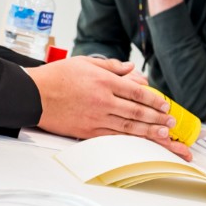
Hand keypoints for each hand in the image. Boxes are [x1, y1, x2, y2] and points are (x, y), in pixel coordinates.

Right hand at [30, 58, 181, 150]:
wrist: (34, 95)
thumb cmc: (57, 77)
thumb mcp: (85, 62)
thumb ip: (111, 66)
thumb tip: (129, 69)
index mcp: (104, 81)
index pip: (136, 92)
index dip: (154, 99)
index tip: (165, 104)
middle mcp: (103, 100)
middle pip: (137, 111)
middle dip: (157, 117)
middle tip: (171, 123)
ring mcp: (95, 118)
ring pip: (128, 126)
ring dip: (148, 131)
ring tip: (163, 135)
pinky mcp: (86, 131)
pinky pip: (112, 136)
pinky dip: (128, 140)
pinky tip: (139, 142)